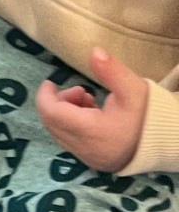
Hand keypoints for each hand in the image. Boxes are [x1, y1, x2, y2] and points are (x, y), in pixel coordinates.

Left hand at [35, 46, 146, 171]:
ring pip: (59, 134)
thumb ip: (110, 70)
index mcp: (92, 131)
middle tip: (79, 91)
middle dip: (57, 103)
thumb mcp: (132, 88)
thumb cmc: (148, 115)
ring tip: (87, 101)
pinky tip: (91, 114)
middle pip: (52, 124)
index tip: (50, 82)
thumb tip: (93, 51)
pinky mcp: (92, 161)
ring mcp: (87, 158)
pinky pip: (69, 142)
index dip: (45, 96)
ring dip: (64, 114)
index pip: (52, 114)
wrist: (166, 142)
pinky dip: (71, 125)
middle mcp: (84, 149)